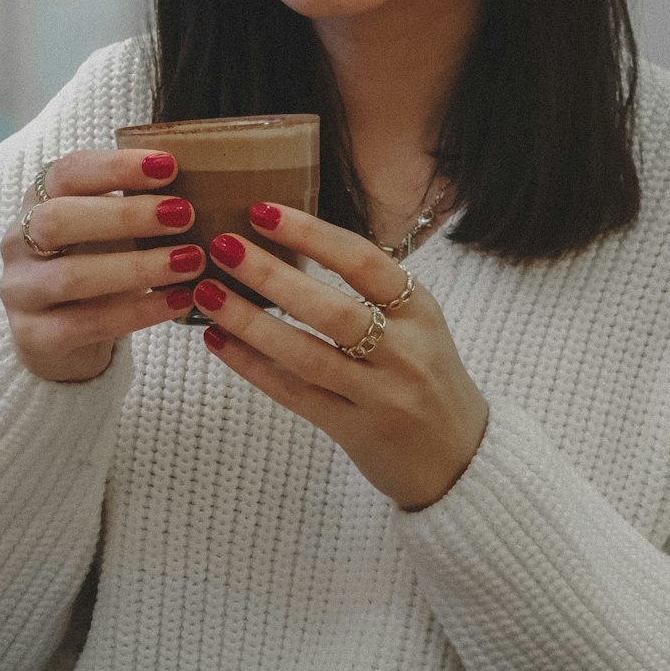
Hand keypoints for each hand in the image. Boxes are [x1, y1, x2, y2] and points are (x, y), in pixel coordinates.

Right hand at [0, 150, 205, 381]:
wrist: (60, 338)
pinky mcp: (34, 337)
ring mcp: (20, 292)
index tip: (169, 166)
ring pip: (72, 276)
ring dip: (138, 267)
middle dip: (125, 214)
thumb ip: (137, 203)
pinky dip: (138, 311)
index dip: (115, 166)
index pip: (67, 172)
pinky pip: (88, 323)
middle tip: (184, 215)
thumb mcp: (109, 228)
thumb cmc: (96, 265)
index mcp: (37, 201)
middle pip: (57, 219)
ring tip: (191, 261)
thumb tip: (204, 179)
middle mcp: (17, 242)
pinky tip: (179, 301)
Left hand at [191, 205, 488, 509]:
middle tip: (222, 246)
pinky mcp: (354, 432)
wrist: (462, 458)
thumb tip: (293, 239)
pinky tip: (218, 341)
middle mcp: (404, 351)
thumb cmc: (428, 376)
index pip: (362, 261)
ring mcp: (380, 396)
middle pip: (331, 308)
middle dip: (271, 275)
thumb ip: (370, 290)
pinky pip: (294, 394)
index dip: (311, 234)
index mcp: (419, 310)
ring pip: (305, 354)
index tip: (261, 212)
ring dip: (250, 321)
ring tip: (207, 293)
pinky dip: (252, 366)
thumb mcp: (418, 323)